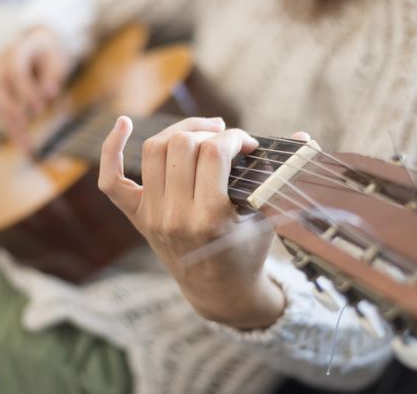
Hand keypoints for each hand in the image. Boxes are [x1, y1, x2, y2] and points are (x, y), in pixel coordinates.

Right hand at [0, 26, 71, 150]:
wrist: (37, 44)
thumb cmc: (50, 53)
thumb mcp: (57, 59)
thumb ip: (52, 75)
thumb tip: (48, 93)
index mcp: (17, 49)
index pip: (15, 70)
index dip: (25, 91)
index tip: (40, 109)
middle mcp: (0, 63)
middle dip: (10, 109)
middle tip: (25, 127)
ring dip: (9, 126)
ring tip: (25, 146)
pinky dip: (10, 129)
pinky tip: (22, 145)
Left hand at [98, 116, 286, 328]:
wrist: (219, 291)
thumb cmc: (248, 251)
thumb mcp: (268, 217)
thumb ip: (281, 175)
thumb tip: (305, 136)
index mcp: (210, 218)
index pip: (214, 153)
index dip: (234, 138)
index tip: (249, 144)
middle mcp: (175, 216)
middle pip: (181, 146)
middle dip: (208, 133)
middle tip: (227, 139)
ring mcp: (152, 216)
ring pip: (153, 151)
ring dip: (178, 132)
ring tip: (201, 134)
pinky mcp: (138, 217)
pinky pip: (112, 180)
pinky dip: (111, 150)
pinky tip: (122, 124)